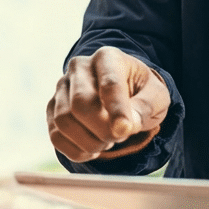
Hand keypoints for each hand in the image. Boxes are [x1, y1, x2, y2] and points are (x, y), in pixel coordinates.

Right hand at [47, 46, 170, 161]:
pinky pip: (55, 135)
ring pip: (64, 121)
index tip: (125, 131)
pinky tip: (92, 149)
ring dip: (89, 142)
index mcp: (108, 58)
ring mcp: (62, 87)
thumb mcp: (156, 96)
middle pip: (80, 104)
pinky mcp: (52, 108)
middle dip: (102, 130)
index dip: (117, 110)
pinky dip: (76, 151)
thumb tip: (125, 125)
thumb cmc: (141, 92)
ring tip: (107, 140)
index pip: (109, 84)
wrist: (123, 92)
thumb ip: (144, 107)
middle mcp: (79, 67)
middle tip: (119, 137)